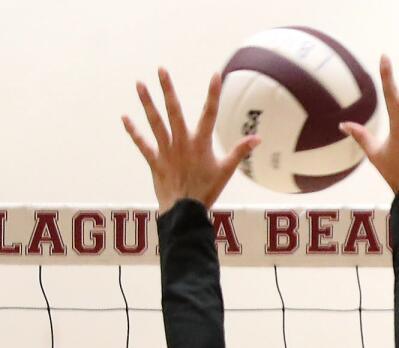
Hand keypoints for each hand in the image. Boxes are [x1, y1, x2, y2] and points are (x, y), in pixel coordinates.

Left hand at [123, 69, 258, 213]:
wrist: (186, 210)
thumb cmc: (207, 191)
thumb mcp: (226, 171)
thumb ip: (240, 152)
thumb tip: (257, 139)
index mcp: (201, 143)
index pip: (209, 114)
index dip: (213, 94)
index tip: (215, 76)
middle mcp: (182, 142)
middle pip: (174, 111)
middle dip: (167, 89)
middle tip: (161, 70)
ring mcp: (166, 150)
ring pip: (155, 122)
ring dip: (147, 103)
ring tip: (139, 84)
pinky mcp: (155, 160)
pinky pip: (142, 144)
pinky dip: (133, 132)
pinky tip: (125, 118)